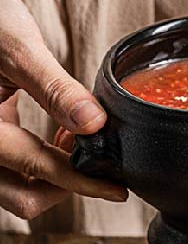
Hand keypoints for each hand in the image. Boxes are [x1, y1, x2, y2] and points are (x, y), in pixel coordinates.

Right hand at [0, 0, 126, 220]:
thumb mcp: (15, 45)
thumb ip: (55, 88)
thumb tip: (94, 122)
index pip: (39, 171)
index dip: (84, 183)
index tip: (116, 190)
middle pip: (25, 198)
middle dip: (66, 186)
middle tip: (94, 160)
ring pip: (20, 189)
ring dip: (55, 177)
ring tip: (75, 141)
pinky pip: (16, 171)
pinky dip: (42, 165)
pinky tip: (61, 138)